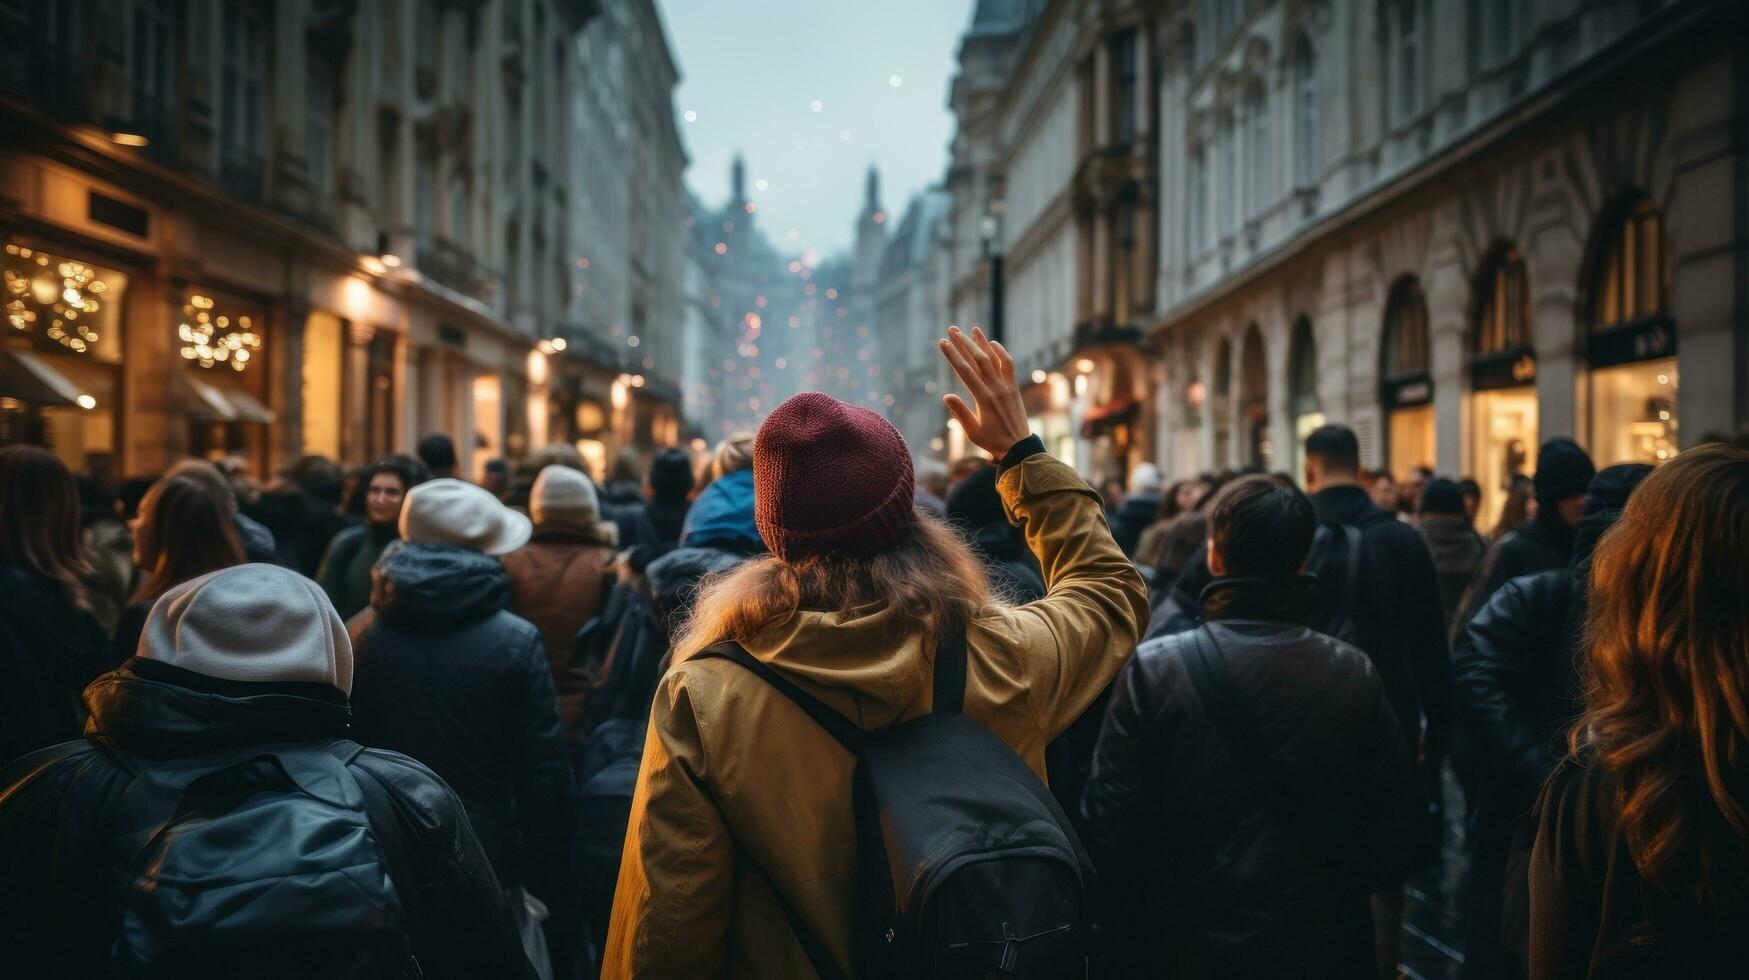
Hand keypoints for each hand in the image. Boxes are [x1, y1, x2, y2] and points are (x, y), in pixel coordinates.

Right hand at [938, 326, 1030, 457]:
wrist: (1018, 447)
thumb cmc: (992, 441)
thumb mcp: (972, 431)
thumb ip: (960, 412)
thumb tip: (946, 395)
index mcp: (983, 399)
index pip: (964, 372)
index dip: (952, 355)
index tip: (943, 342)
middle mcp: (996, 388)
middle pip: (978, 359)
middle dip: (964, 342)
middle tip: (951, 329)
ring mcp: (1007, 386)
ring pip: (993, 359)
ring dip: (981, 343)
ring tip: (972, 329)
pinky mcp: (1014, 387)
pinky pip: (1008, 365)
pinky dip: (1001, 352)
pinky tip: (992, 343)